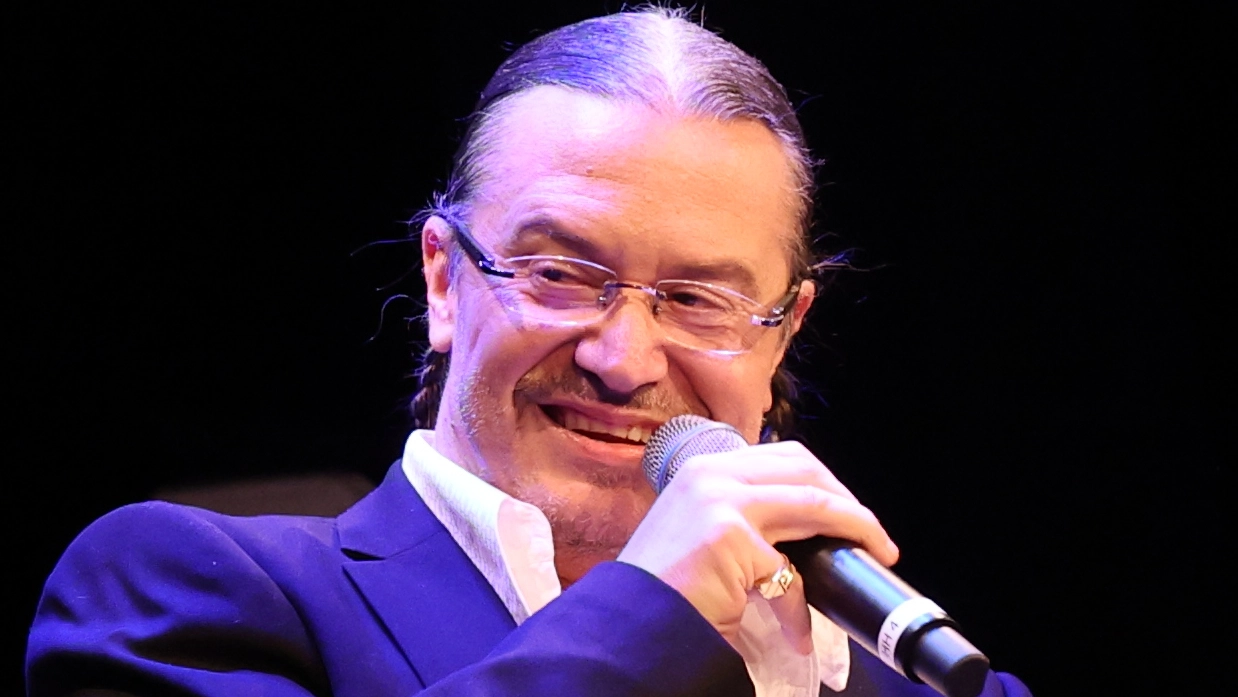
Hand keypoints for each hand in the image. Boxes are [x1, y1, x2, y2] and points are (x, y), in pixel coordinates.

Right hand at [616, 440, 898, 647]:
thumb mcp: (699, 535)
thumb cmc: (661, 591)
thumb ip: (738, 518)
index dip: (823, 480)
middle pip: (805, 467)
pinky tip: (797, 633)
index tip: (846, 509)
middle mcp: (710, 474)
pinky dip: (800, 608)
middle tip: (871, 535)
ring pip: (815, 502)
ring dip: (857, 527)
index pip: (780, 455)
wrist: (627, 626)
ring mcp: (720, 500)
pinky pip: (791, 572)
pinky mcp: (730, 536)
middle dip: (848, 500)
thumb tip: (795, 532)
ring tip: (875, 553)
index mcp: (703, 469)